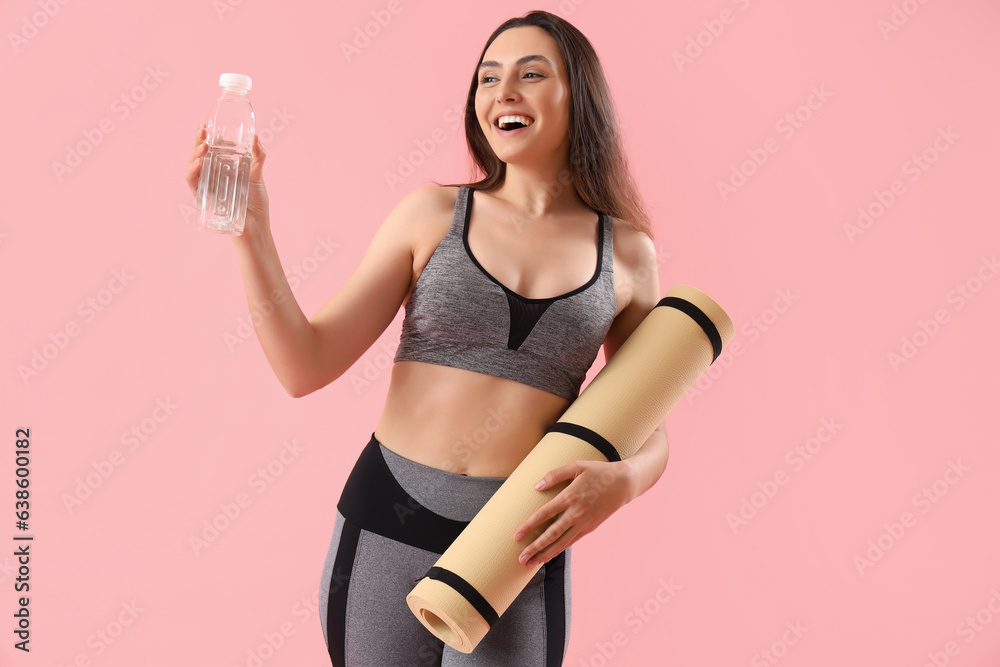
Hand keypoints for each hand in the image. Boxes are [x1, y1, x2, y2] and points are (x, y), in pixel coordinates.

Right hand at [186, 122, 270, 243]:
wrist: (256, 226)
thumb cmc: (256, 202)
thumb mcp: (257, 175)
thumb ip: (258, 156)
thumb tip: (256, 137)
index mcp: (223, 166)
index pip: (211, 147)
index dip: (207, 135)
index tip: (207, 123)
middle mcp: (212, 174)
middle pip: (200, 153)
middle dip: (199, 140)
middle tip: (203, 129)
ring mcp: (207, 185)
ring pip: (194, 165)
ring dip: (195, 154)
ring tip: (203, 146)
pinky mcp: (204, 197)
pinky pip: (193, 182)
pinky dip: (193, 172)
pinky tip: (198, 163)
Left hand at [512, 459, 635, 567]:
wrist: (624, 483)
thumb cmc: (599, 471)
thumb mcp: (577, 466)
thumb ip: (555, 474)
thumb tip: (536, 486)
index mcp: (570, 496)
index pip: (544, 514)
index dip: (529, 525)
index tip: (516, 536)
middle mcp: (576, 513)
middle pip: (551, 534)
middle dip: (535, 547)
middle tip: (520, 558)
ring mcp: (584, 522)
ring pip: (561, 542)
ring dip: (545, 553)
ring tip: (531, 563)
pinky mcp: (590, 528)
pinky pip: (572, 541)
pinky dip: (559, 549)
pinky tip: (549, 555)